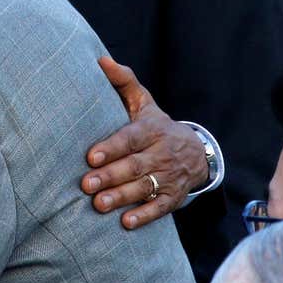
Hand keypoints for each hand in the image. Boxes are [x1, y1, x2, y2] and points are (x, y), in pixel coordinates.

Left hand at [80, 58, 208, 229]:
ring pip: (145, 187)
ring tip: (99, 204)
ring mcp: (169, 176)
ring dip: (122, 197)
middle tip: (87, 184)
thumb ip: (123, 82)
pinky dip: (144, 215)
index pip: (131, 138)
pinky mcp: (173, 197)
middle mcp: (162, 153)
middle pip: (135, 165)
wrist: (196, 151)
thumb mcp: (144, 103)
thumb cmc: (156, 126)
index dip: (112, 147)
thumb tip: (100, 60)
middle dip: (111, 175)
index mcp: (153, 129)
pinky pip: (160, 208)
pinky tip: (126, 222)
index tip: (91, 156)